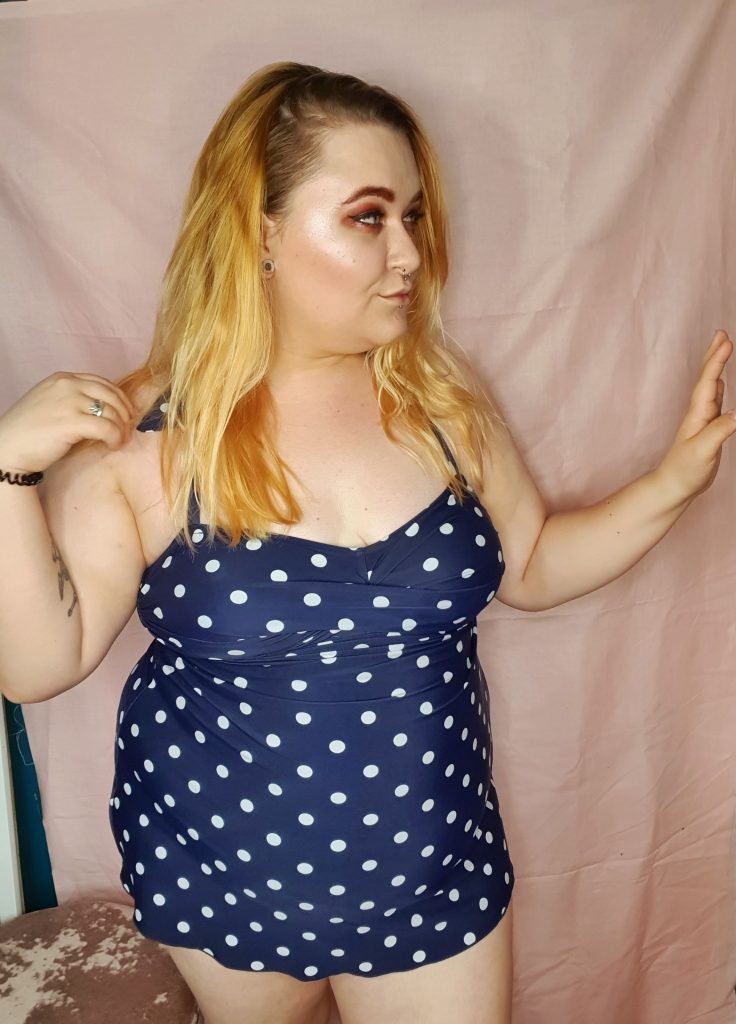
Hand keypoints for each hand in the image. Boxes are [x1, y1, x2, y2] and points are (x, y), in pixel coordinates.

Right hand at [0, 372, 136, 473]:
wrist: (7, 449)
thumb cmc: (28, 432)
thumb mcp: (50, 403)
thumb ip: (73, 399)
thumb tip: (106, 409)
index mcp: (62, 378)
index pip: (102, 382)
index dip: (119, 398)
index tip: (127, 413)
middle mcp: (67, 386)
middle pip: (111, 395)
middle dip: (124, 413)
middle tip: (128, 429)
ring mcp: (69, 402)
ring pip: (112, 412)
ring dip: (121, 429)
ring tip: (119, 441)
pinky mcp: (71, 422)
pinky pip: (107, 428)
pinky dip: (115, 438)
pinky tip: (112, 446)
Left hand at [657, 329, 735, 503]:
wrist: (673, 486)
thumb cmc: (685, 471)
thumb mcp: (703, 451)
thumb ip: (720, 431)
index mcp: (698, 414)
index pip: (708, 382)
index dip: (717, 361)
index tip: (726, 340)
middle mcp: (699, 412)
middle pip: (707, 378)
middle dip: (714, 355)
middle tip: (722, 333)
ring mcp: (703, 419)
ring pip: (712, 386)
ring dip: (717, 366)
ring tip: (722, 349)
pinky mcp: (708, 428)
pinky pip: (716, 400)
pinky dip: (720, 386)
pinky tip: (722, 382)